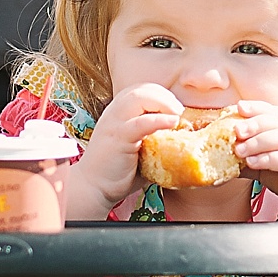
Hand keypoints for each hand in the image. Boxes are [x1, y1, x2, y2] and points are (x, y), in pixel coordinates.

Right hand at [67, 83, 182, 215]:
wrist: (93, 188)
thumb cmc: (118, 172)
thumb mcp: (138, 149)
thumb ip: (155, 139)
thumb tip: (184, 140)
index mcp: (118, 112)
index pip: (142, 90)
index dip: (162, 95)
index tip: (176, 110)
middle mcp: (114, 112)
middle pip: (142, 89)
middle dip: (165, 96)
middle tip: (180, 111)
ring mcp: (114, 123)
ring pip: (138, 97)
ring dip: (163, 102)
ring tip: (177, 115)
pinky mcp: (118, 138)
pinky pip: (140, 122)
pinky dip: (159, 120)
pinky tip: (172, 122)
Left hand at [232, 100, 277, 216]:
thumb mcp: (269, 164)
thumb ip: (250, 157)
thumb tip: (222, 156)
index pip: (271, 111)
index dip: (255, 107)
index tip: (237, 108)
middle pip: (275, 121)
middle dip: (253, 124)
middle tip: (235, 131)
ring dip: (258, 142)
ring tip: (240, 150)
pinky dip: (268, 159)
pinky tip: (254, 162)